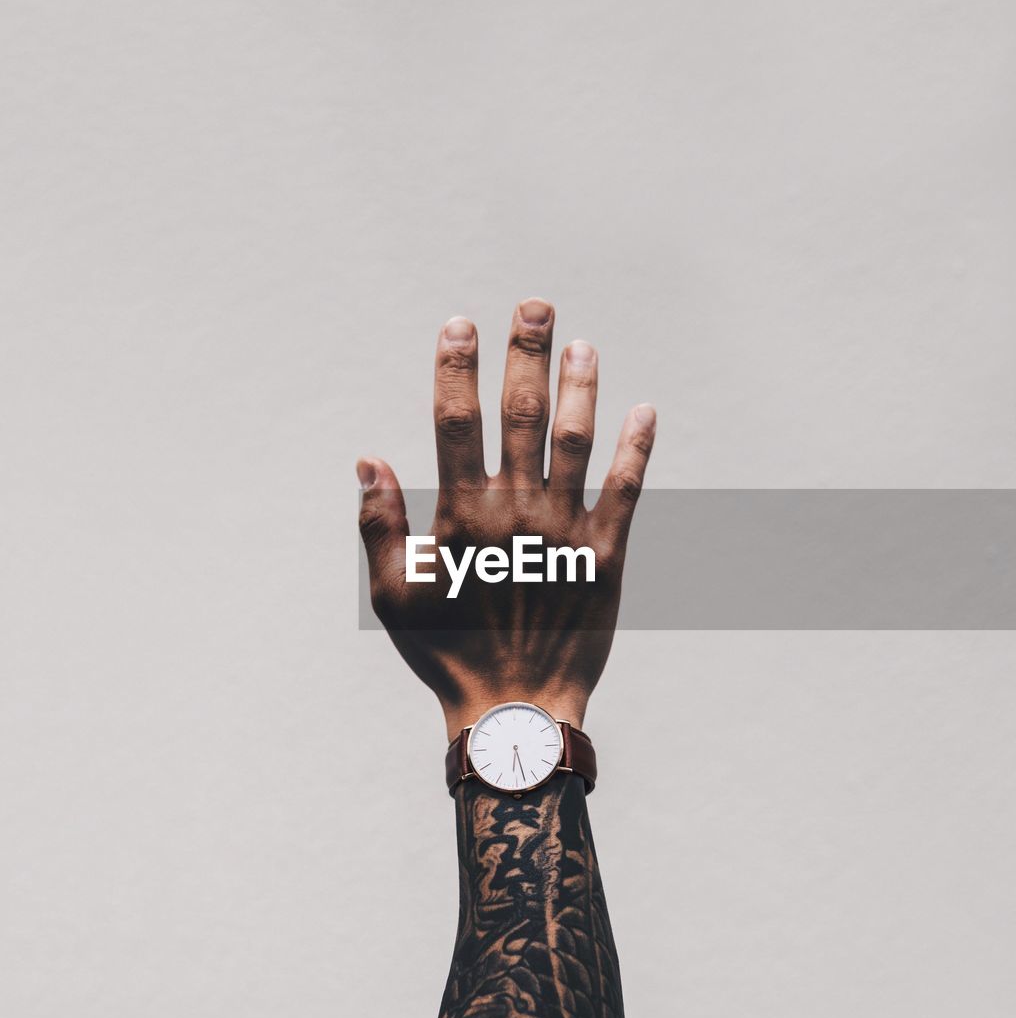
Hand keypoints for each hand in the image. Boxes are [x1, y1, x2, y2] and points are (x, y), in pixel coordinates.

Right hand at [357, 298, 654, 738]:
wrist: (515, 710)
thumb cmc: (446, 654)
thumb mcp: (392, 596)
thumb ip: (379, 525)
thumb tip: (369, 460)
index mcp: (461, 517)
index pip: (455, 422)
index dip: (457, 367)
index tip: (461, 325)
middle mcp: (515, 512)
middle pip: (521, 414)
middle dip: (527, 354)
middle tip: (537, 307)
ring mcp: (565, 531)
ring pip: (575, 441)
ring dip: (580, 387)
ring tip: (583, 344)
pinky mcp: (607, 556)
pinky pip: (626, 490)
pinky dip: (636, 449)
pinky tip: (645, 411)